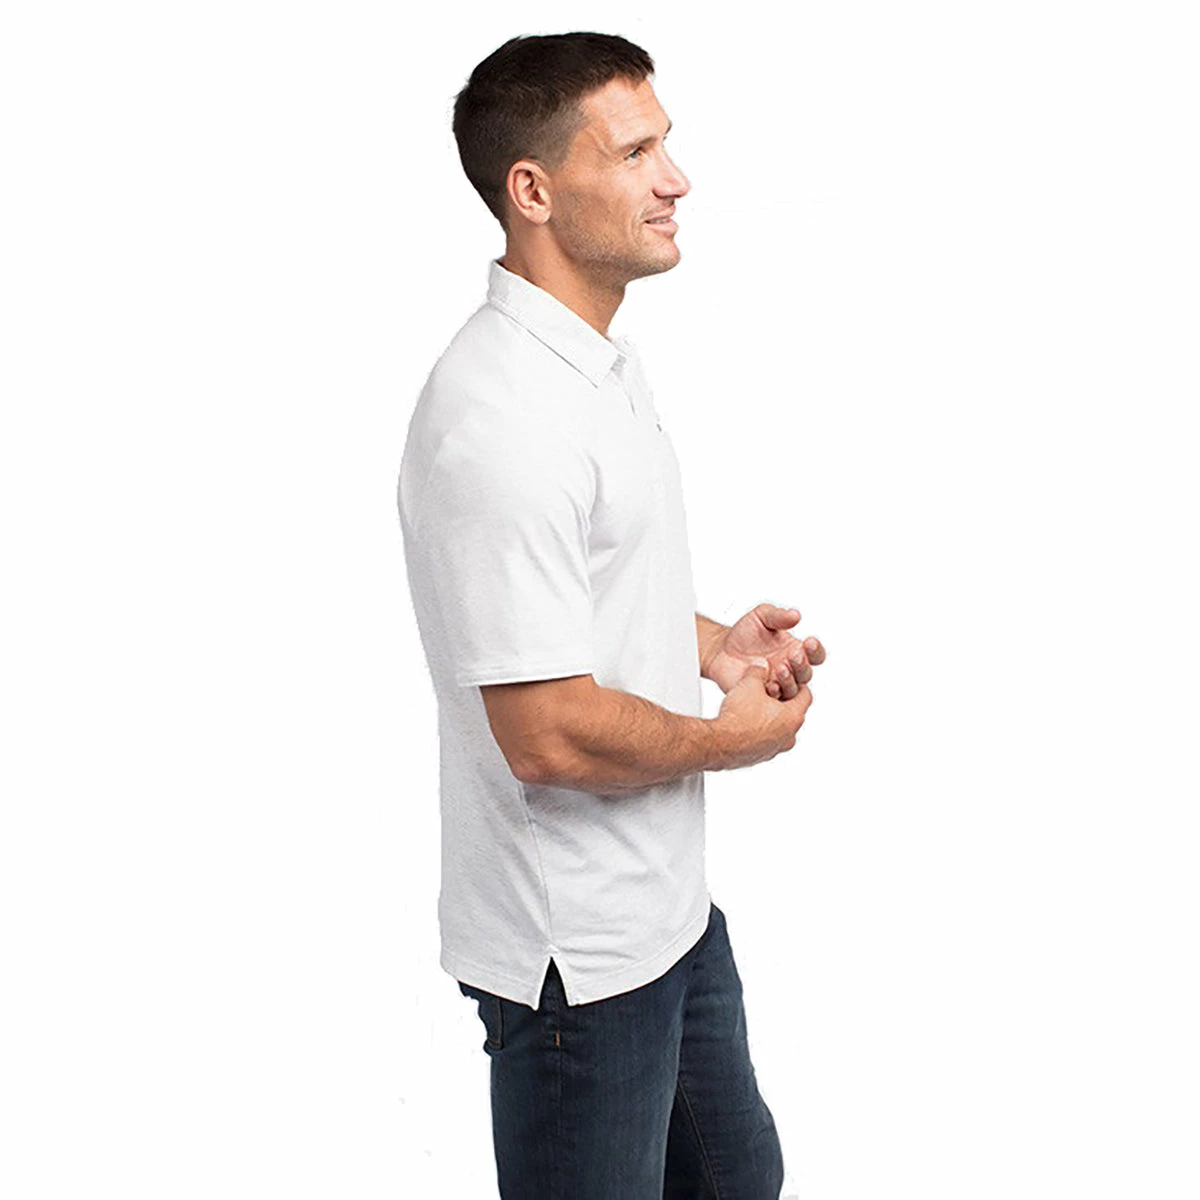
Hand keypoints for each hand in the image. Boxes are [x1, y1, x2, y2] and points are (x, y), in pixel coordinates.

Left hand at [704, 602, 826, 699]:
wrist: (721, 649)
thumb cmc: (744, 633)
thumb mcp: (761, 617)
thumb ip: (778, 615)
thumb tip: (795, 615)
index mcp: (795, 650)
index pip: (815, 654)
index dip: (816, 650)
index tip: (809, 642)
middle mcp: (790, 669)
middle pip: (806, 673)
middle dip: (802, 664)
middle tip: (793, 654)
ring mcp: (777, 683)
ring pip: (793, 689)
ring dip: (790, 680)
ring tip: (780, 668)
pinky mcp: (763, 695)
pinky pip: (774, 700)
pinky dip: (775, 693)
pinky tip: (770, 684)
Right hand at [713, 661, 812, 769]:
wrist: (720, 743)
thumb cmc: (739, 716)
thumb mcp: (749, 684)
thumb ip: (758, 672)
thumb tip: (760, 666)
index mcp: (793, 717)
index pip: (805, 696)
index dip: (796, 683)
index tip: (788, 679)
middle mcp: (789, 736)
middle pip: (793, 714)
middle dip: (782, 702)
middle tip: (769, 692)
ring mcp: (776, 749)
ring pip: (779, 730)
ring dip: (770, 719)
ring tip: (754, 708)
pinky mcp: (761, 757)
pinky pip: (765, 741)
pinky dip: (759, 733)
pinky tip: (743, 724)